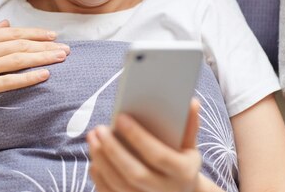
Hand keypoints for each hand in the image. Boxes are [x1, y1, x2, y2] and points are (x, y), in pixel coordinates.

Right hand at [0, 20, 69, 116]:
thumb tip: (6, 23)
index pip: (14, 32)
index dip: (36, 33)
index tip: (54, 35)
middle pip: (21, 44)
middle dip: (46, 45)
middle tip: (67, 48)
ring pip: (19, 59)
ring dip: (43, 57)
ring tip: (61, 58)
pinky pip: (9, 81)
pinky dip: (29, 77)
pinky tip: (44, 74)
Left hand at [87, 99, 201, 191]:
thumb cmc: (181, 162)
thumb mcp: (190, 146)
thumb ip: (189, 125)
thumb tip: (191, 102)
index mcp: (183, 173)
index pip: (159, 155)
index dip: (138, 136)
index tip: (120, 117)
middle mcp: (166, 191)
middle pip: (135, 173)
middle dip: (113, 149)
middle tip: (99, 129)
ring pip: (119, 185)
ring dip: (102, 160)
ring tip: (93, 138)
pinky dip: (100, 178)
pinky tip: (94, 160)